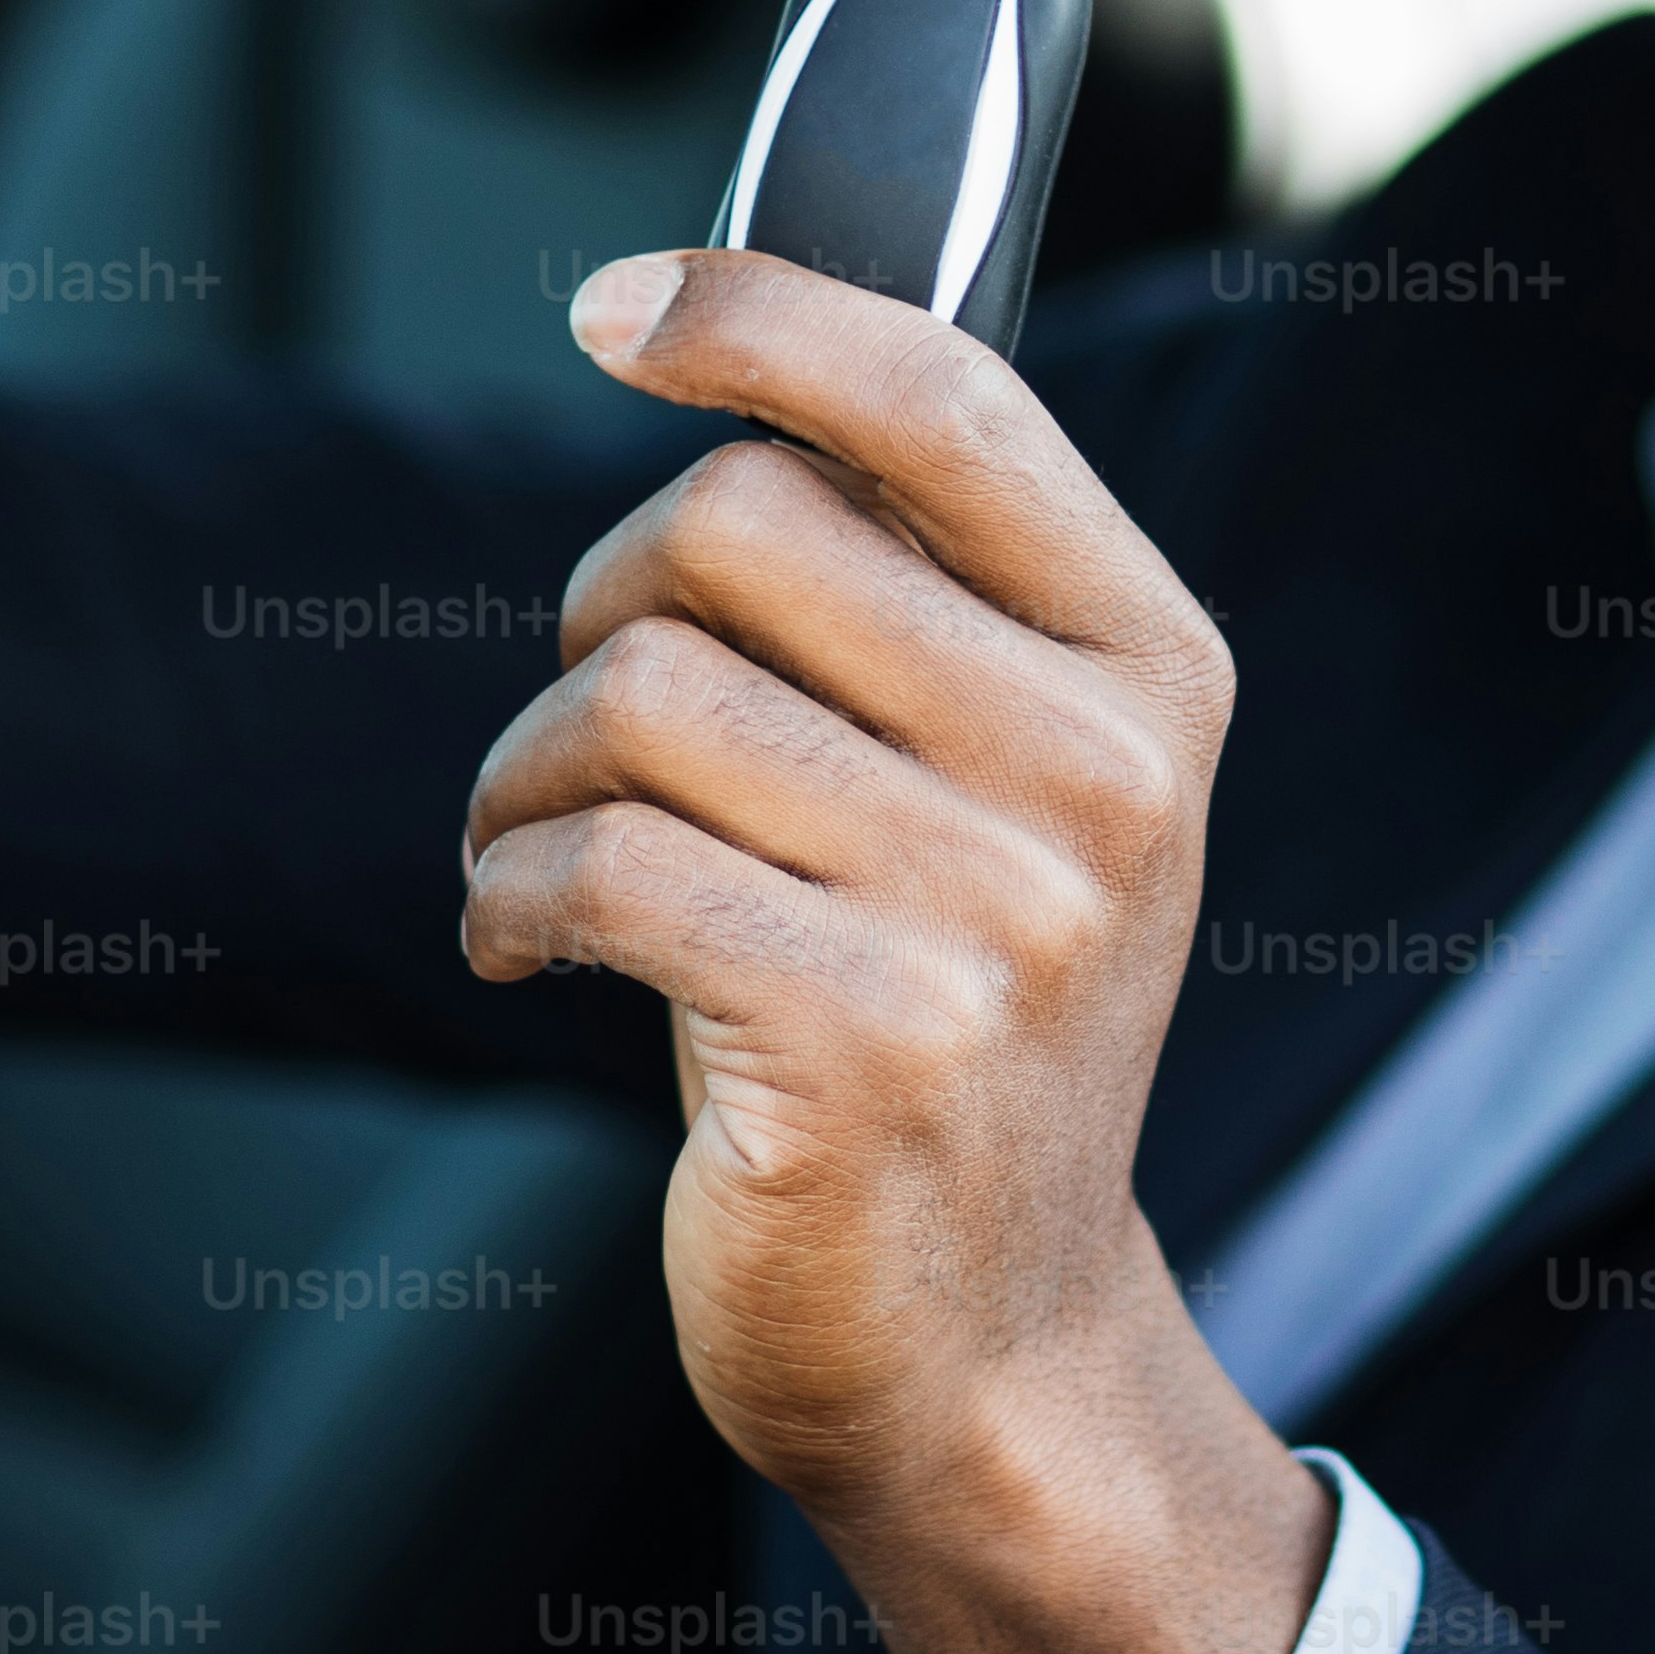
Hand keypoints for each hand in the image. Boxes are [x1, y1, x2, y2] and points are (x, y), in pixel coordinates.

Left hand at [462, 245, 1332, 1653]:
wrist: (988, 1347)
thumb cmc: (948, 1018)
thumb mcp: (1007, 784)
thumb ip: (921, 581)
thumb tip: (728, 330)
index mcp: (1149, 667)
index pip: (946, 397)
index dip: (761, 311)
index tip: (620, 306)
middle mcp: (1101, 775)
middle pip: (739, 522)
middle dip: (605, 605)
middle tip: (595, 729)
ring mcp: (1001, 916)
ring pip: (640, 690)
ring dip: (528, 773)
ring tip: (545, 856)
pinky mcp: (870, 1042)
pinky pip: (593, 864)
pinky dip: (504, 896)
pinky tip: (522, 946)